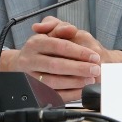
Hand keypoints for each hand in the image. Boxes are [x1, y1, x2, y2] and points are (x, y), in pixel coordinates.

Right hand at [0, 18, 121, 101]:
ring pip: (52, 82)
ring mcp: (30, 76)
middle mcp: (30, 60)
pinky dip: (68, 94)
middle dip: (78, 68)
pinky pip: (51, 94)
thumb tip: (70, 29)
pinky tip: (81, 90)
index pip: (59, 46)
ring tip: (90, 80)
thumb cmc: (44, 45)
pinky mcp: (34, 90)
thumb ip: (62, 27)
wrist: (25, 62)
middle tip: (95, 70)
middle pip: (55, 65)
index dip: (79, 52)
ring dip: (73, 82)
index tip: (94, 57)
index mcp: (35, 43)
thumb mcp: (52, 30)